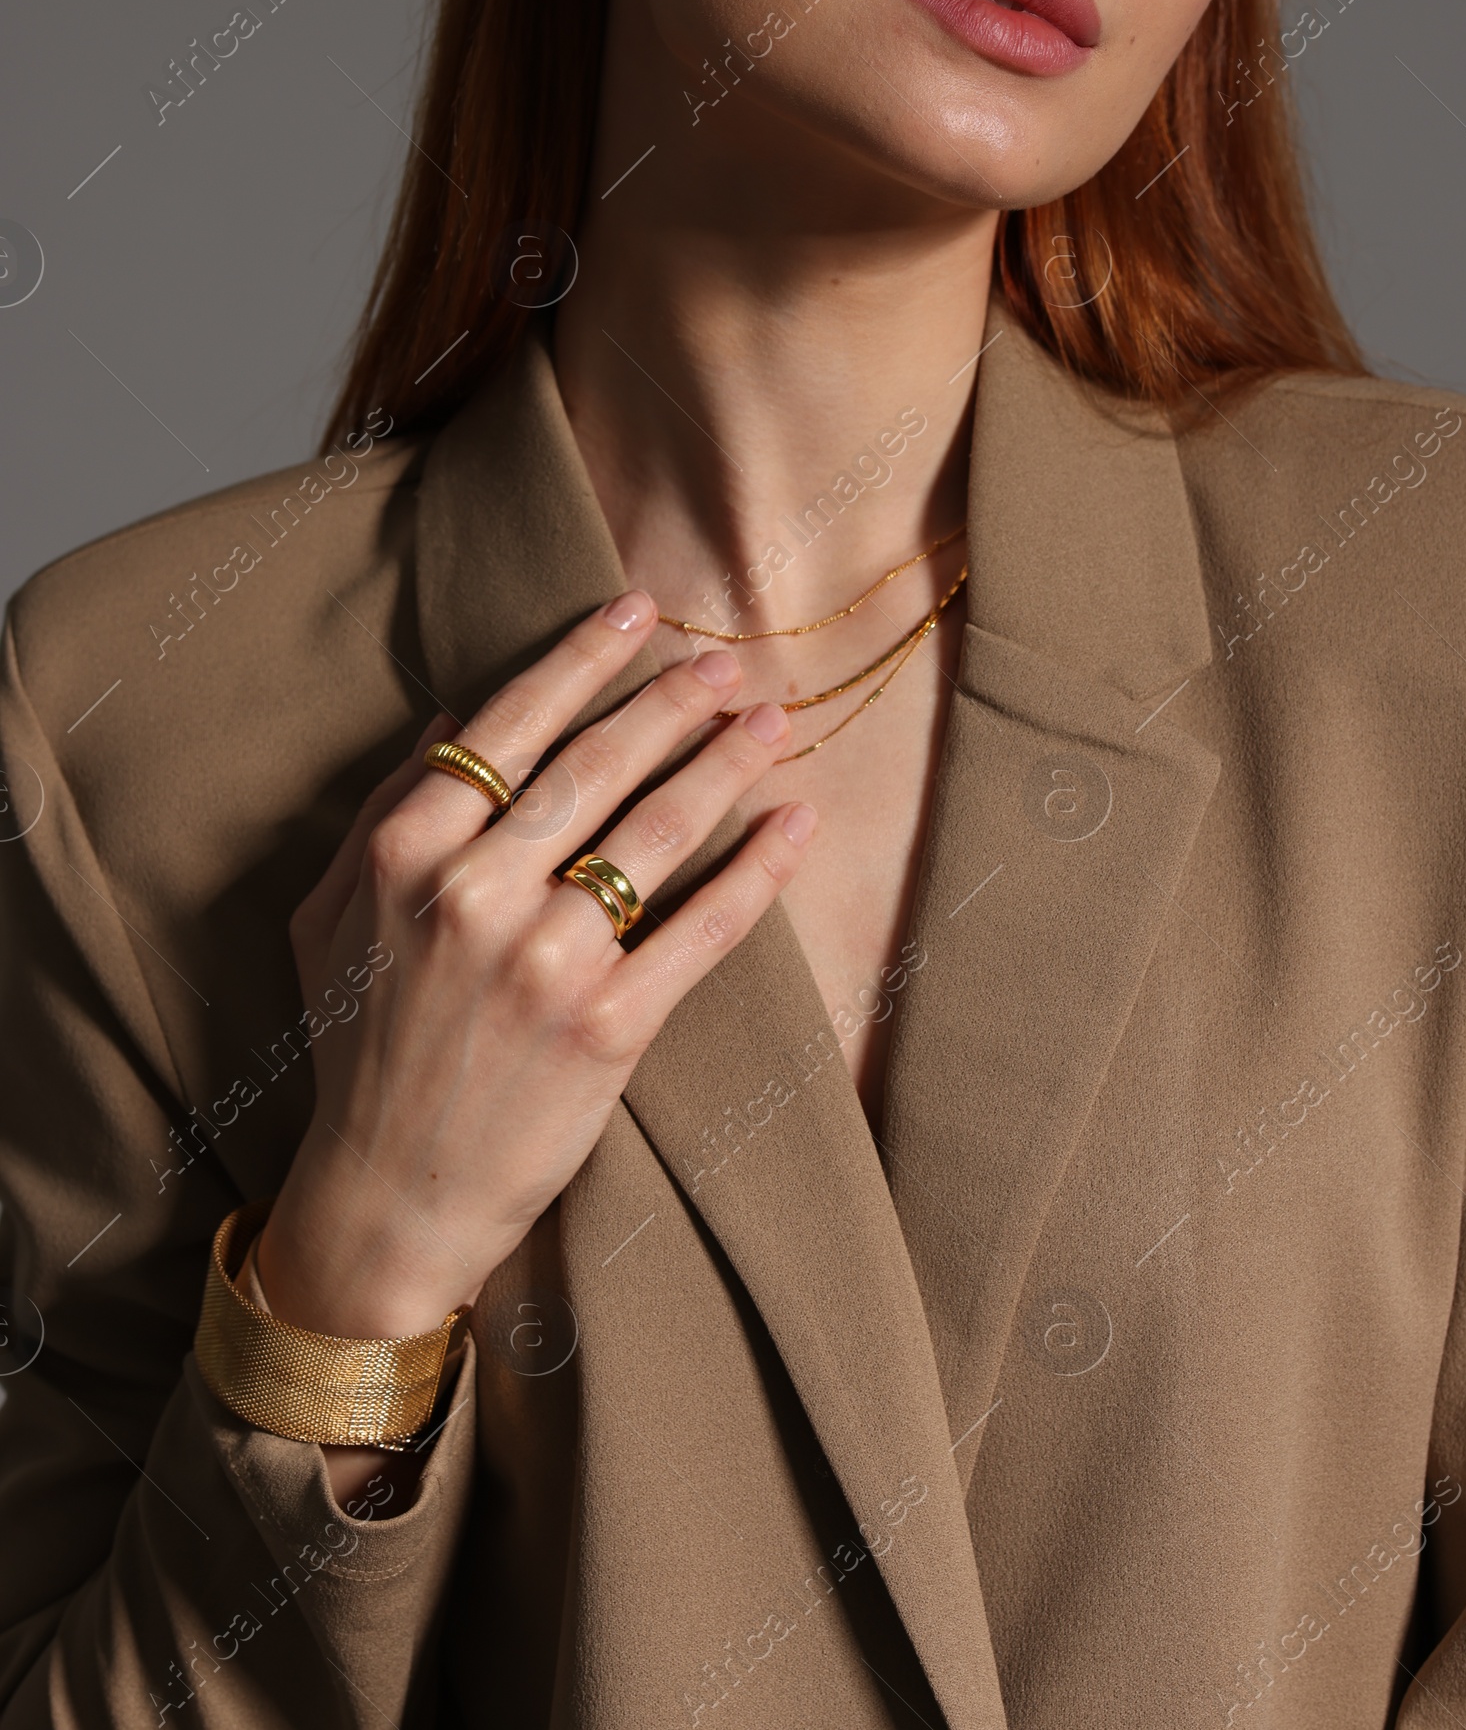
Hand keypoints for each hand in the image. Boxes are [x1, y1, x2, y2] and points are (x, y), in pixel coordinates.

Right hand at [255, 591, 811, 1340]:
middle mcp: (474, 895)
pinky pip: (703, 926)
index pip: (510, 726)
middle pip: (597, 765)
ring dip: (724, 761)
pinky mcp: (609, 1027)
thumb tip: (454, 715)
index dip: (582, 658)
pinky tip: (794, 820)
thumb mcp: (328, 918)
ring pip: (658, 831)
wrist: (390, 1198)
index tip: (636, 610)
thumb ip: (381, 811)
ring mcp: (546, 962)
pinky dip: (758, 867)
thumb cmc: (356, 1050)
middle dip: (671, 700)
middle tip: (723, 661)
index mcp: (404, 855)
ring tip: (767, 718)